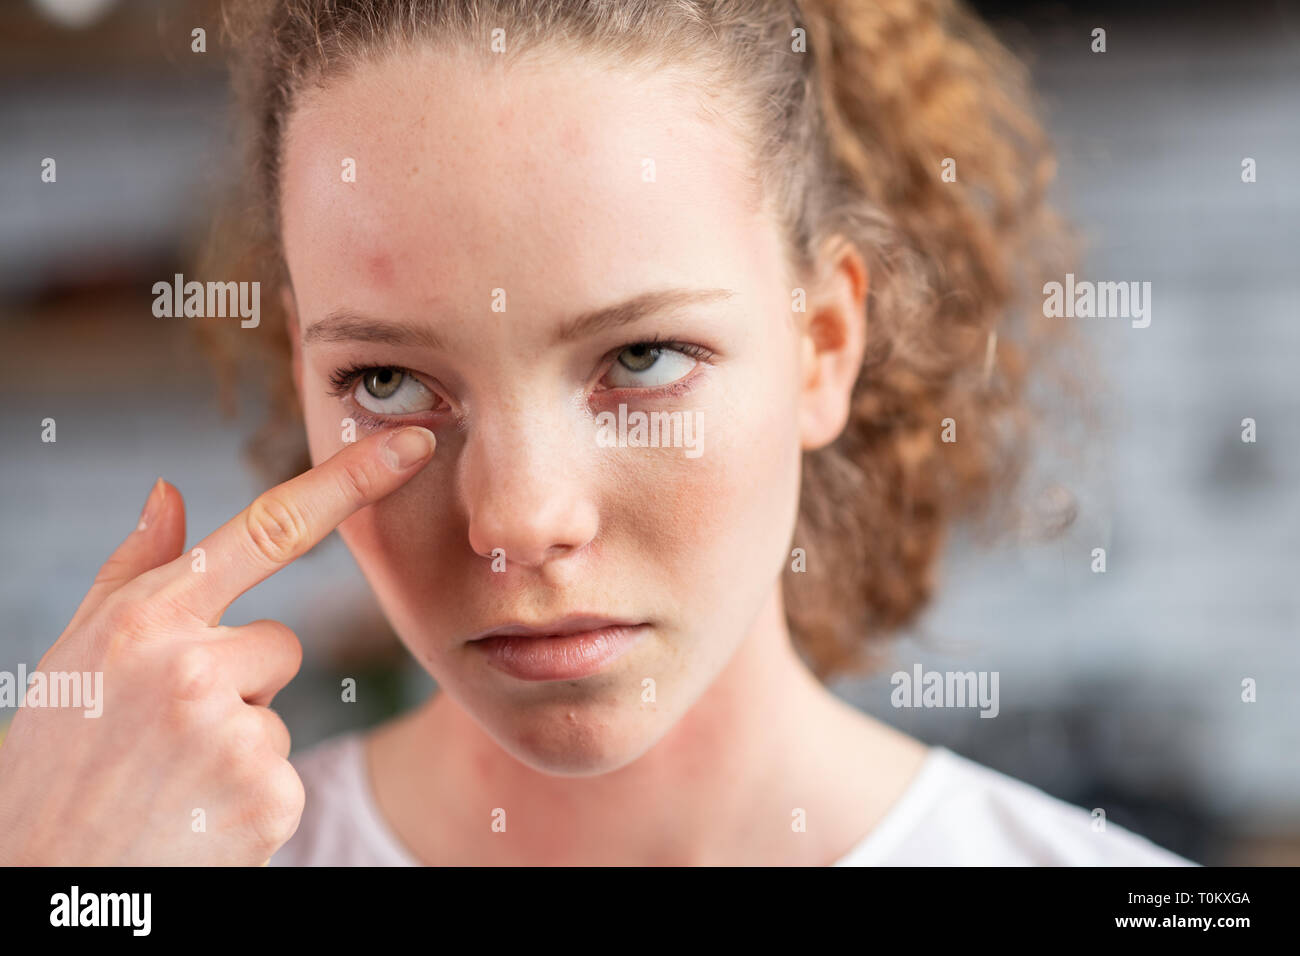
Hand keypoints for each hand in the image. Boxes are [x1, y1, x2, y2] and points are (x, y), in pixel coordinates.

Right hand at [0, 426, 434, 864]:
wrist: (38, 882)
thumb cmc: (55, 763)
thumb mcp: (77, 656)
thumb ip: (134, 571)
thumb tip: (167, 490)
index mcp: (146, 620)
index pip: (270, 527)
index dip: (350, 480)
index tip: (411, 444)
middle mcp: (192, 665)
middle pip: (279, 642)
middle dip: (239, 684)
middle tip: (165, 736)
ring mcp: (233, 732)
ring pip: (279, 714)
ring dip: (238, 746)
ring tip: (168, 782)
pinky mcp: (268, 795)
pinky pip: (286, 773)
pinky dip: (249, 799)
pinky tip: (191, 816)